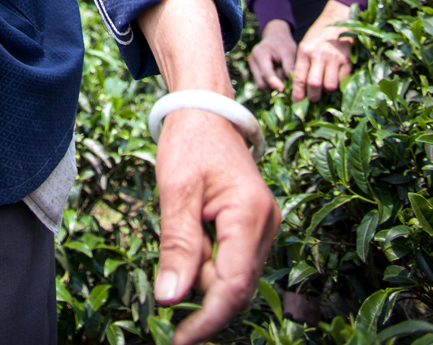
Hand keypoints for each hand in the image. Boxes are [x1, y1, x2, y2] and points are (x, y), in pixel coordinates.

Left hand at [137, 0, 280, 344]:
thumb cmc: (189, 143)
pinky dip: (209, 265)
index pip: (232, 285)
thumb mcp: (175, 190)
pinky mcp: (254, 226)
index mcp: (250, 215)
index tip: (178, 339)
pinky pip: (233, 261)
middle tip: (166, 303)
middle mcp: (266, 224)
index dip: (206, 319)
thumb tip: (170, 299)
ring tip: (176, 257)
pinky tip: (190, 249)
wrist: (206, 110)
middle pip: (236, 286)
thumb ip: (176, 245)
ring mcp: (263, 226)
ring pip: (234, 277)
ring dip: (204, 279)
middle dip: (203, 299)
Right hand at [248, 19, 296, 91]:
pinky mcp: (255, 72)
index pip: (266, 74)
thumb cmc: (283, 44)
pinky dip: (272, 84)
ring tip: (284, 77)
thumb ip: (289, 67)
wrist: (275, 37)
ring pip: (262, 85)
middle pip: (262, 83)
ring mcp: (252, 67)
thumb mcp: (289, 53)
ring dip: (274, 86)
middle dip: (275, 87)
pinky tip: (280, 78)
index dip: (275, 84)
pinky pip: (263, 83)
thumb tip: (293, 84)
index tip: (285, 90)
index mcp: (260, 54)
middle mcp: (253, 61)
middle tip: (288, 85)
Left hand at [291, 0, 352, 101]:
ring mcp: (334, 58)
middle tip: (312, 99)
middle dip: (312, 96)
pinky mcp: (347, 61)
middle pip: (314, 84)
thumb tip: (300, 87)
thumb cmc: (318, 36)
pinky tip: (334, 79)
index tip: (296, 102)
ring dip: (326, 91)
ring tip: (324, 88)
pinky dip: (338, 84)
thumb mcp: (305, 46)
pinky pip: (342, 81)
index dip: (297, 94)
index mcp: (305, 51)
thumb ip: (303, 64)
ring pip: (329, 86)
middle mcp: (319, 55)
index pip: (299, 78)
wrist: (337, 20)